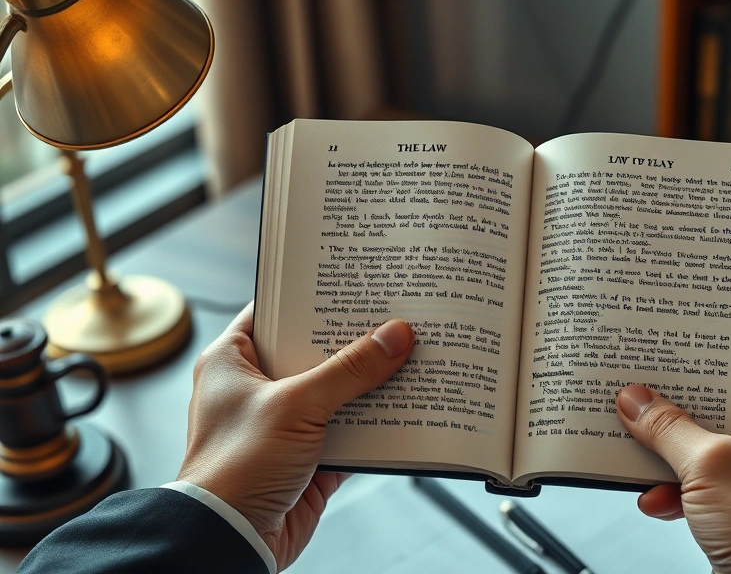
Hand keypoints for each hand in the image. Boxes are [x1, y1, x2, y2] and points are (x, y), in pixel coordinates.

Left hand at [177, 303, 414, 569]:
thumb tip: (393, 337)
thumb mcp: (295, 405)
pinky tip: (405, 408)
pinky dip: (375, 424)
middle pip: (314, 351)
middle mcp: (257, 389)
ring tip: (408, 356)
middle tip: (391, 317)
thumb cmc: (234, 469)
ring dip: (369, 383)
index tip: (351, 284)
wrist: (231, 538)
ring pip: (337, 391)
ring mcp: (284, 423)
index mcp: (232, 361)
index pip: (274, 312)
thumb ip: (348, 369)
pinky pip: (350, 430)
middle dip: (353, 340)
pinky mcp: (309, 456)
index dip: (311, 298)